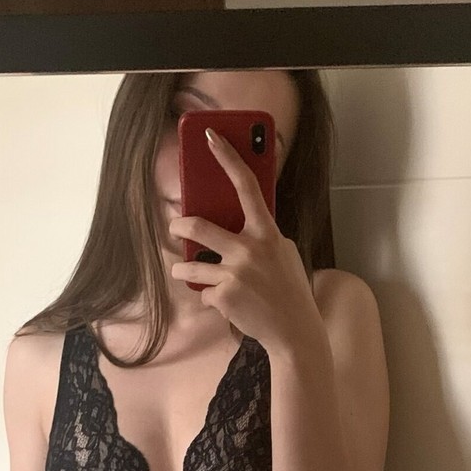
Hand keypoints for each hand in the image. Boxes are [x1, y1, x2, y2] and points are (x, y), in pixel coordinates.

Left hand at [167, 127, 323, 357]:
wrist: (295, 332)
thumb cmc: (288, 290)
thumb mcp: (283, 254)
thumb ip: (261, 236)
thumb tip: (235, 221)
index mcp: (267, 233)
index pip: (246, 186)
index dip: (227, 158)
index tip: (210, 138)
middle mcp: (250, 249)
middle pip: (198, 227)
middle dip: (179, 226)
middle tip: (175, 226)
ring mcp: (235, 274)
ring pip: (190, 265)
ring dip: (183, 268)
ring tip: (185, 270)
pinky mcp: (223, 297)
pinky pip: (203, 292)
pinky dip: (211, 298)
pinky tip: (228, 305)